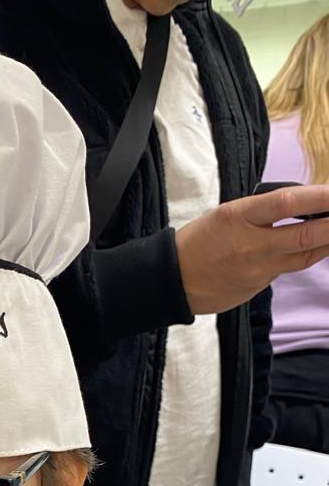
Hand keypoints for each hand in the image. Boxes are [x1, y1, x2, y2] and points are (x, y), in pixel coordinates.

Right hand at [176, 183, 328, 314]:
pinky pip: (287, 270)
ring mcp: (256, 270)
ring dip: (327, 242)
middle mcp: (250, 245)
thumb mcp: (228, 214)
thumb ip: (264, 212)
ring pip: (304, 256)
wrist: (173, 280)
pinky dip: (304, 256)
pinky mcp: (257, 287)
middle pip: (305, 235)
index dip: (320, 197)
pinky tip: (313, 246)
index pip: (287, 203)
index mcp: (238, 218)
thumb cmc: (200, 240)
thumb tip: (305, 206)